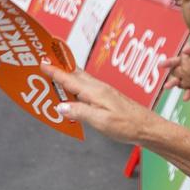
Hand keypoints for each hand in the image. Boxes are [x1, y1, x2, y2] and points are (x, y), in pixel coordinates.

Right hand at [40, 61, 157, 142]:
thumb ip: (80, 112)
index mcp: (95, 92)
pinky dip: (75, 85)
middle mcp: (98, 88)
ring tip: (54, 75)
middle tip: (45, 62)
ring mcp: (103, 92)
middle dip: (59, 68)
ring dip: (67, 76)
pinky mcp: (107, 97)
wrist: (147, 127)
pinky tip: (73, 92)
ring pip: (80, 80)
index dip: (54, 72)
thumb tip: (61, 106)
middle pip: (74, 74)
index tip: (42, 63)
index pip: (69, 79)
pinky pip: (86, 87)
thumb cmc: (127, 125)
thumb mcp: (101, 121)